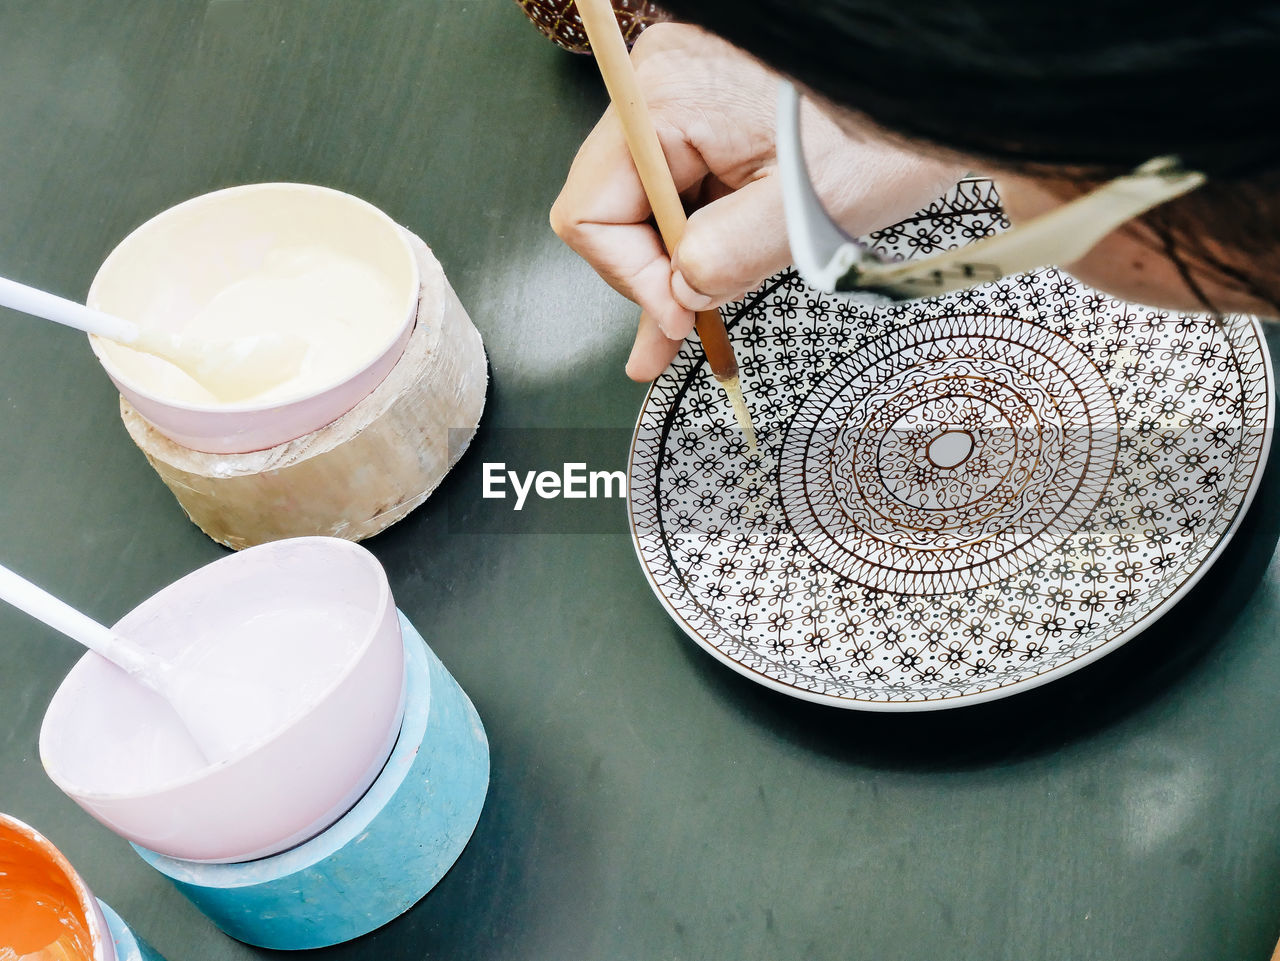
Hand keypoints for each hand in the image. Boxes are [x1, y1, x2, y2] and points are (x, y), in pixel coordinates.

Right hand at [551, 22, 965, 379]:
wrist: (936, 85)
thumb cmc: (885, 131)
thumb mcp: (805, 210)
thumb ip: (728, 256)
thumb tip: (677, 295)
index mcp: (668, 99)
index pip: (592, 212)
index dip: (630, 278)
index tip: (680, 320)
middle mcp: (660, 84)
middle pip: (612, 206)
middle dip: (650, 275)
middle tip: (681, 335)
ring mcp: (680, 91)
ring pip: (644, 201)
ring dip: (674, 261)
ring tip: (698, 317)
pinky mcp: (706, 106)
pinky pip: (680, 183)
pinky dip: (693, 235)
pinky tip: (697, 283)